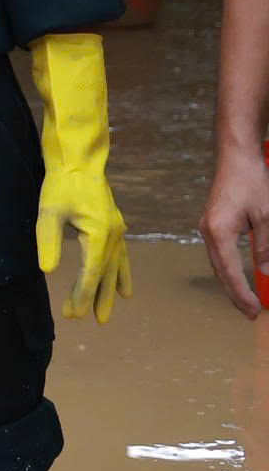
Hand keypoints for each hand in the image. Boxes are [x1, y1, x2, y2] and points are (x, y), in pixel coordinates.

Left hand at [39, 163, 131, 322]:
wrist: (79, 161)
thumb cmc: (61, 184)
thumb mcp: (49, 211)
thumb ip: (48, 240)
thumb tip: (48, 271)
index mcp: (99, 233)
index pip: (90, 272)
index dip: (82, 294)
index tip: (72, 314)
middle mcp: (113, 236)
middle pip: (106, 274)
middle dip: (96, 298)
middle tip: (90, 321)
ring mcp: (117, 231)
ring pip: (115, 268)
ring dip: (110, 291)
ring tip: (105, 314)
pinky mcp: (113, 226)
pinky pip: (121, 257)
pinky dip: (122, 274)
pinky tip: (125, 290)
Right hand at [201, 144, 268, 316]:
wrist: (236, 158)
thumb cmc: (252, 183)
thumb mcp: (266, 217)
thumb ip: (265, 247)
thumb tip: (265, 272)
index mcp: (219, 233)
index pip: (231, 272)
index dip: (243, 293)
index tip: (254, 311)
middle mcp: (208, 232)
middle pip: (220, 271)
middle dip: (234, 293)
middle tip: (250, 313)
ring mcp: (208, 227)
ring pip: (218, 263)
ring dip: (231, 282)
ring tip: (245, 299)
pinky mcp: (213, 223)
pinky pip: (220, 253)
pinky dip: (229, 269)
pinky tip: (238, 275)